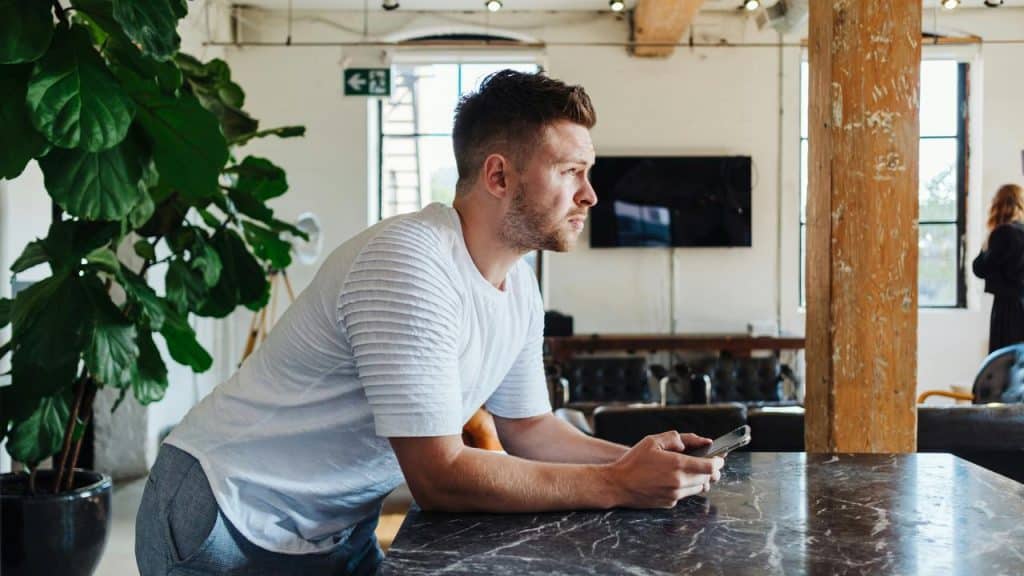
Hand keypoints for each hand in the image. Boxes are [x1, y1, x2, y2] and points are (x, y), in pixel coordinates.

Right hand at [603, 431, 723, 508]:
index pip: (710, 466)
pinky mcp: (670, 503)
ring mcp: (675, 495)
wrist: (617, 485)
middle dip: (712, 470)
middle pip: (707, 478)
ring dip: (701, 479)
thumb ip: (675, 438)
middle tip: (711, 463)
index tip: (720, 458)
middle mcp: (679, 482)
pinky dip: (687, 487)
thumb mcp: (652, 441)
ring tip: (696, 470)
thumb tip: (693, 443)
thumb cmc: (633, 462)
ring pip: (699, 488)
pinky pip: (686, 495)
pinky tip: (678, 479)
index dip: (719, 461)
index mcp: (677, 465)